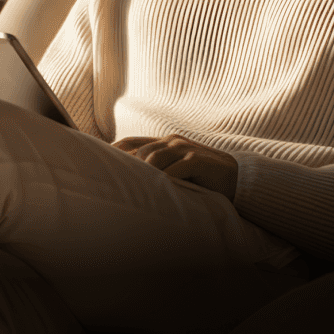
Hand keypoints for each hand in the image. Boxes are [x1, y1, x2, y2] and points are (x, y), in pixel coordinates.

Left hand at [112, 134, 237, 199]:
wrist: (237, 178)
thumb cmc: (202, 178)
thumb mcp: (177, 171)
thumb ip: (159, 171)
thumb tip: (131, 182)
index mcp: (165, 142)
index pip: (132, 142)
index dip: (114, 150)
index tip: (97, 163)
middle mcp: (172, 142)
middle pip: (140, 150)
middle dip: (126, 167)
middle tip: (111, 185)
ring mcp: (184, 149)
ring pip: (154, 157)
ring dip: (143, 174)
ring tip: (132, 191)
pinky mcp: (197, 160)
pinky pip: (176, 169)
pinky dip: (165, 179)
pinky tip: (158, 192)